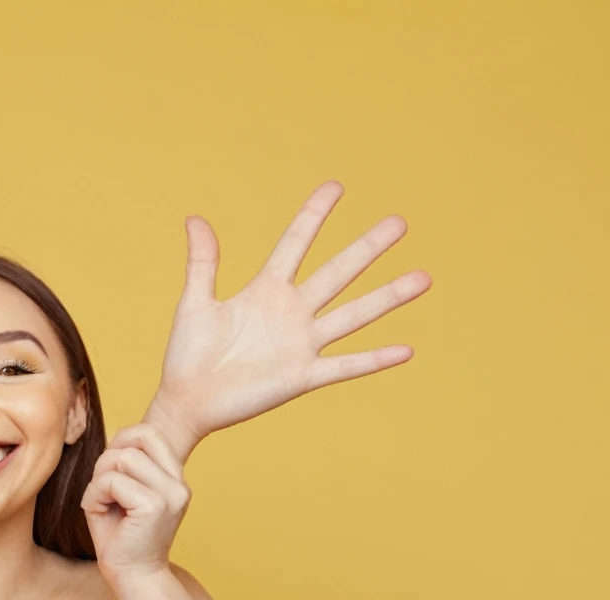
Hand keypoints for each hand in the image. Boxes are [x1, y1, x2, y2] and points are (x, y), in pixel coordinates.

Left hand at [81, 423, 189, 583]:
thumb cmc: (120, 536)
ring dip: (99, 479)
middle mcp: (178, 484)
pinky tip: (97, 512)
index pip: (149, 432)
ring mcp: (171, 494)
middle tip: (101, 488)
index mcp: (174, 478)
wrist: (132, 577)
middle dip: (107, 458)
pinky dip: (94, 494)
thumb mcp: (121, 493)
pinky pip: (112, 481)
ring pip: (122, 457)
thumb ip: (120, 464)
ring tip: (100, 501)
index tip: (108, 472)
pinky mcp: (155, 506)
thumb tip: (115, 440)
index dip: (120, 442)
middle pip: (136, 438)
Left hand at [146, 180, 431, 458]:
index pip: (296, 244)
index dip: (313, 216)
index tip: (335, 187)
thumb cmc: (188, 355)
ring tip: (423, 277)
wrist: (187, 402)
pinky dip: (374, 359)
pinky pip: (345, 366)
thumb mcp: (195, 302)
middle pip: (337, 273)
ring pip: (353, 315)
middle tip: (399, 222)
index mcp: (265, 291)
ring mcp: (301, 345)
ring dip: (387, 297)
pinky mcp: (302, 377)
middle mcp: (291, 313)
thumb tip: (195, 219)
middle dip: (367, 248)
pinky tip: (406, 350)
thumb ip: (203, 262)